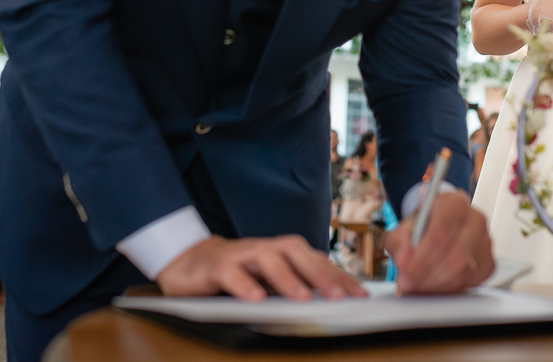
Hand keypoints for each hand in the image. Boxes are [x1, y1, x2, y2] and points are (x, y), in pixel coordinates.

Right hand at [156, 235, 367, 300]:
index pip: (316, 261)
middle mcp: (266, 249)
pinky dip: (244, 284)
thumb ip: (297, 286)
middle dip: (319, 273)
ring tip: (302, 299)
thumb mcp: (271, 280)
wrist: (192, 262)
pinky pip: (231, 272)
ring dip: (287, 277)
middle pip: (296, 252)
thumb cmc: (240, 273)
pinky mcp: (217, 266)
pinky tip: (256, 299)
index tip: (360, 296)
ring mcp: (241, 255)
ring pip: (267, 258)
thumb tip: (333, 303)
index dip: (339, 276)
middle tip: (338, 297)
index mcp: (283, 253)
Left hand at [385, 191, 493, 294]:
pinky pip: (471, 283)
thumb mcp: (404, 228)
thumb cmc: (423, 226)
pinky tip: (434, 287)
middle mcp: (475, 220)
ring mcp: (485, 242)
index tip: (405, 273)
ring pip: (463, 273)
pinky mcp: (489, 263)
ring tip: (418, 287)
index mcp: (454, 203)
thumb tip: (404, 260)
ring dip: (437, 286)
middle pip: (455, 257)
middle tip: (409, 284)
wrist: (439, 227)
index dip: (421, 258)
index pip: (441, 234)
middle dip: (428, 276)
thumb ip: (399, 241)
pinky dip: (449, 290)